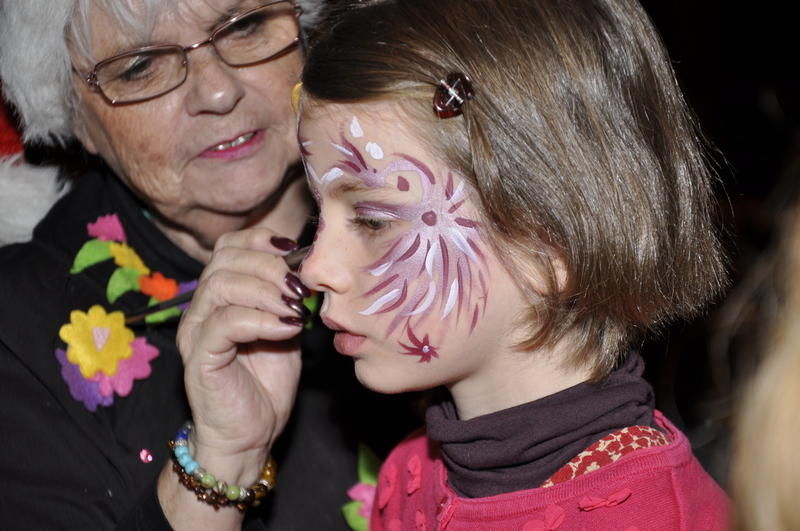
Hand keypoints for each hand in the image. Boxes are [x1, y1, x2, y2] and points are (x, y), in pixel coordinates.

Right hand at [175, 228, 307, 483]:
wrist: (250, 434)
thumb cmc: (267, 383)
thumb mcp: (286, 329)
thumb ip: (289, 299)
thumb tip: (312, 269)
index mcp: (219, 295)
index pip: (228, 247)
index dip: (262, 241)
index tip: (296, 254)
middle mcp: (201, 308)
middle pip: (225, 260)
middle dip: (270, 266)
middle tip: (301, 288)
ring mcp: (196, 331)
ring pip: (222, 285)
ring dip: (267, 291)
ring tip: (296, 309)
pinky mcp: (200, 357)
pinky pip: (225, 323)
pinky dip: (262, 320)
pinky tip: (289, 328)